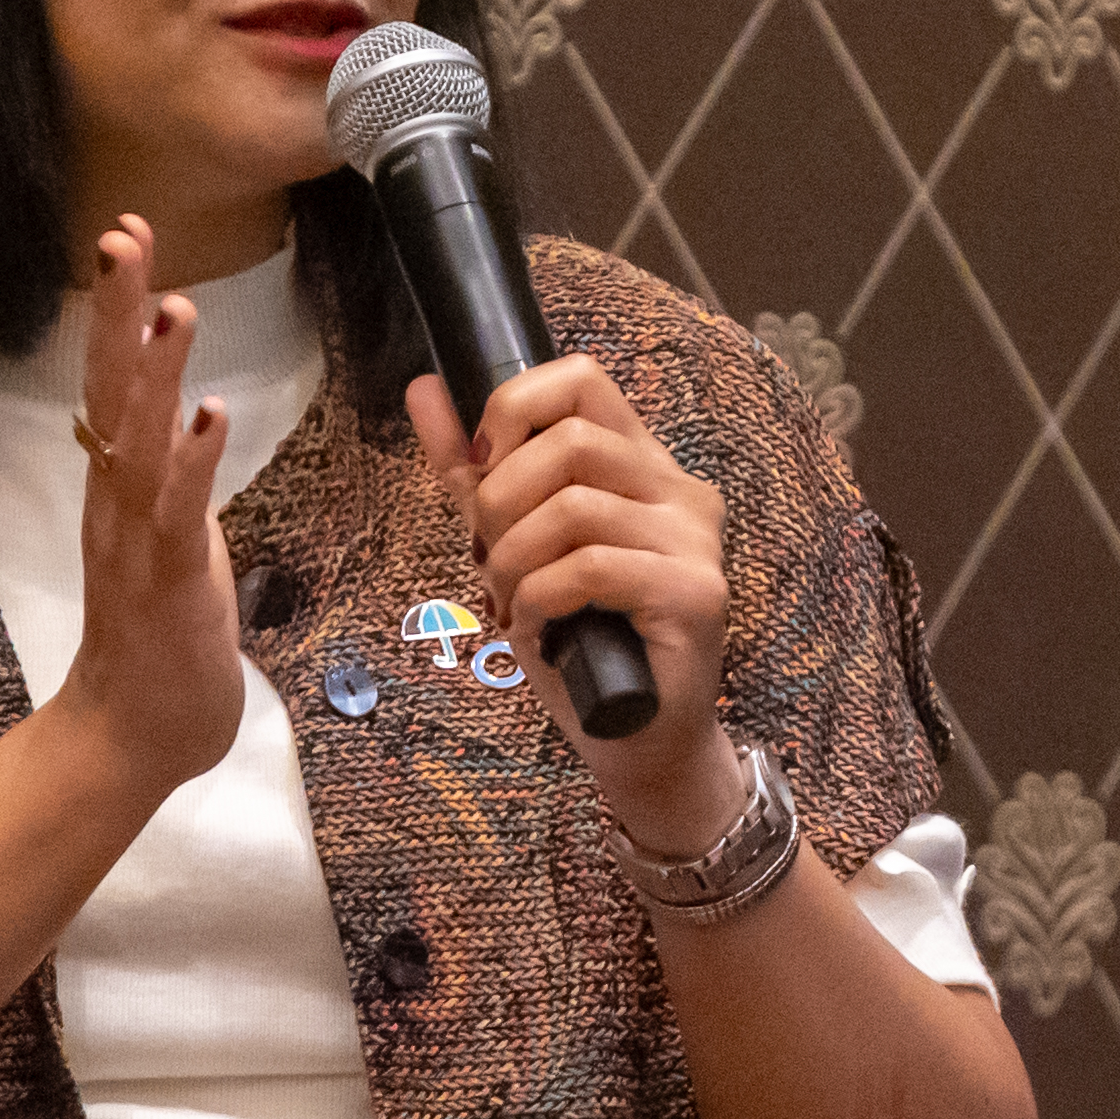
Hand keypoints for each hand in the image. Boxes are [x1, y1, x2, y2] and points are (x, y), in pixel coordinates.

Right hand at [51, 217, 243, 805]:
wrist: (135, 735)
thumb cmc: (160, 635)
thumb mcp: (173, 536)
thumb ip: (173, 480)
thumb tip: (185, 426)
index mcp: (120, 482)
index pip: (114, 377)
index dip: (120, 306)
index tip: (127, 233)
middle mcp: (115, 499)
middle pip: (109, 388)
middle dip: (118, 310)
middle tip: (123, 234)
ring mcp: (135, 540)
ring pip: (138, 441)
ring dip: (157, 374)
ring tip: (177, 306)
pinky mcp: (167, 583)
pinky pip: (177, 514)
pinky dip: (190, 464)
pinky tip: (209, 415)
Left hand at [405, 354, 736, 849]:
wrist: (634, 739)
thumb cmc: (578, 642)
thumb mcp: (512, 544)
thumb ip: (472, 470)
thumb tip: (424, 388)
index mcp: (641, 464)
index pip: (580, 379)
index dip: (514, 411)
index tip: (483, 473)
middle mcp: (679, 489)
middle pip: (569, 440)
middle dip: (501, 501)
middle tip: (491, 560)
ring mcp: (694, 540)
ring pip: (575, 506)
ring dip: (515, 562)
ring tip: (514, 604)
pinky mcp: (695, 592)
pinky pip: (591, 567)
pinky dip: (541, 598)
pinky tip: (539, 627)